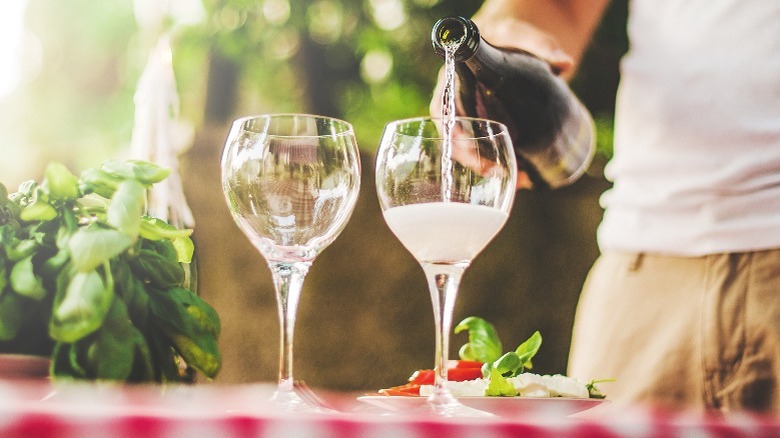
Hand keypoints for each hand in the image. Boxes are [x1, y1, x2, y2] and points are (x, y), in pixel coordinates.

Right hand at [429, 18, 568, 189]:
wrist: (513, 40)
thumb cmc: (508, 34)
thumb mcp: (520, 34)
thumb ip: (540, 44)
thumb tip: (565, 64)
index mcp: (454, 78)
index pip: (442, 108)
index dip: (450, 129)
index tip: (464, 143)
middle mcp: (459, 100)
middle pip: (453, 136)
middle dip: (469, 157)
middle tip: (491, 170)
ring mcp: (474, 116)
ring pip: (470, 148)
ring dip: (486, 167)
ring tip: (513, 178)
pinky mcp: (489, 126)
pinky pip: (488, 150)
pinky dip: (500, 164)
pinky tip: (519, 178)